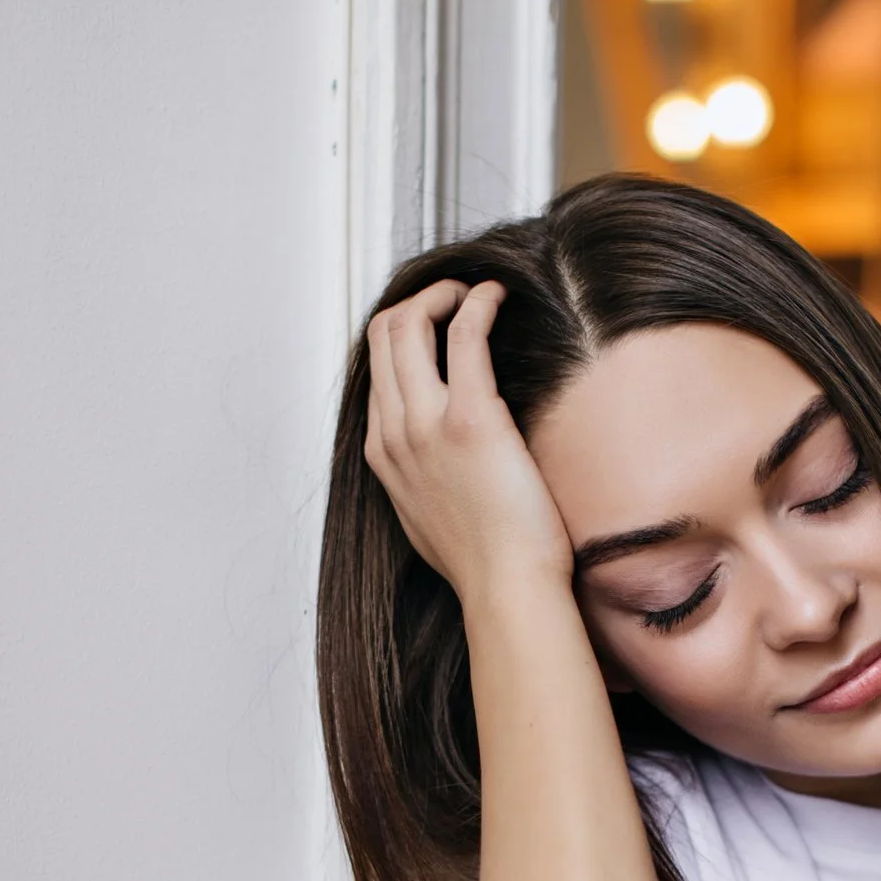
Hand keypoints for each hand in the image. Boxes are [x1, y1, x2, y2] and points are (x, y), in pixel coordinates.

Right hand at [363, 279, 573, 601]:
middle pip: (381, 335)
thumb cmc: (484, 561)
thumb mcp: (428, 515)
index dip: (404, 334)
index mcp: (383, 455)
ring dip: (442, 293)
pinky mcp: (469, 418)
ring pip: (408, 324)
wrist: (505, 588)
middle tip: (456, 298)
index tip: (438, 325)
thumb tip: (439, 456)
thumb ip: (421, 476)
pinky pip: (464, 333)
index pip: (375, 369)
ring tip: (476, 292)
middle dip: (417, 301)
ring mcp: (425, 425)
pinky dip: (478, 301)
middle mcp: (394, 433)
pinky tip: (497, 296)